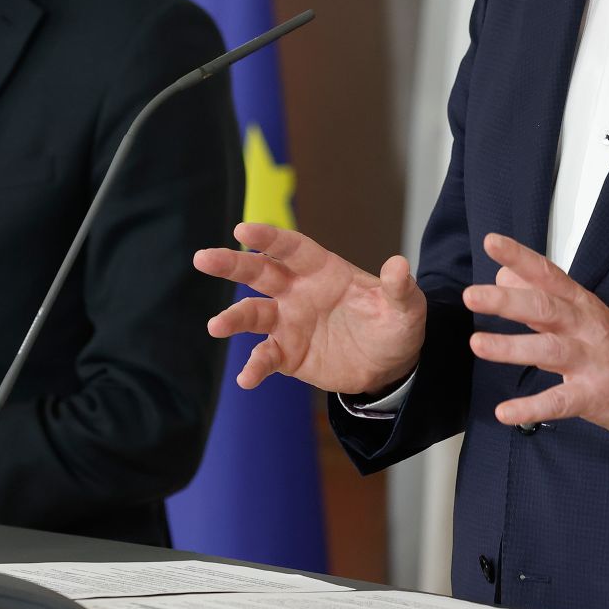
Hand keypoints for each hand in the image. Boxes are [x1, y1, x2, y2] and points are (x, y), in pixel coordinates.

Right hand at [194, 222, 425, 394]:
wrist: (390, 366)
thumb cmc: (395, 325)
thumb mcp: (405, 307)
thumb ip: (398, 288)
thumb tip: (399, 265)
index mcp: (322, 269)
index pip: (290, 248)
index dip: (267, 238)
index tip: (243, 230)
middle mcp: (298, 291)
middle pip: (258, 272)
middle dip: (231, 264)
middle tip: (203, 258)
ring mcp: (288, 322)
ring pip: (252, 314)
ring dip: (233, 318)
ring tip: (216, 326)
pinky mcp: (287, 353)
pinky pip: (265, 356)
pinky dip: (255, 366)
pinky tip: (247, 378)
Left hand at [464, 234, 608, 438]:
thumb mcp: (578, 312)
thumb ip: (538, 295)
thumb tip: (502, 276)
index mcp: (579, 302)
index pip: (547, 273)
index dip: (520, 257)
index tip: (492, 242)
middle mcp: (584, 326)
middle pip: (545, 308)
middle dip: (507, 301)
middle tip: (472, 296)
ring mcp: (589, 361)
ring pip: (548, 350)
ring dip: (511, 347)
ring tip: (477, 344)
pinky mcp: (592, 396)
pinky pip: (558, 401)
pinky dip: (531, 408)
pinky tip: (504, 412)